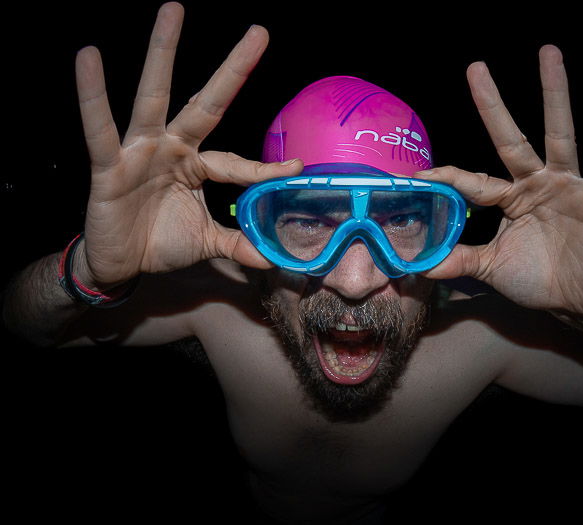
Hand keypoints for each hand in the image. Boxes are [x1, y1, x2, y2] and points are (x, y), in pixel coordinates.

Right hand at [74, 2, 300, 288]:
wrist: (120, 264)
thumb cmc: (162, 243)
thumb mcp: (207, 243)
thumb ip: (237, 244)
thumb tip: (272, 258)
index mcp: (197, 165)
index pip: (236, 162)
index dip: (263, 167)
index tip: (295, 167)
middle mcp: (172, 148)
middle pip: (206, 103)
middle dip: (232, 70)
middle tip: (260, 32)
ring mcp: (141, 151)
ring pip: (153, 97)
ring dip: (162, 54)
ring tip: (174, 9)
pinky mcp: (109, 164)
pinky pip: (100, 129)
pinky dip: (92, 95)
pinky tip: (88, 57)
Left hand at [419, 45, 582, 318]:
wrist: (575, 302)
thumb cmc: (533, 280)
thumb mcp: (490, 269)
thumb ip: (458, 261)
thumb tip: (418, 265)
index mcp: (507, 198)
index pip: (472, 181)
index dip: (448, 177)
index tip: (422, 174)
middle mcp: (533, 184)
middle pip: (509, 138)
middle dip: (492, 105)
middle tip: (476, 67)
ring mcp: (565, 186)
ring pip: (559, 135)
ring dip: (554, 94)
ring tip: (548, 52)